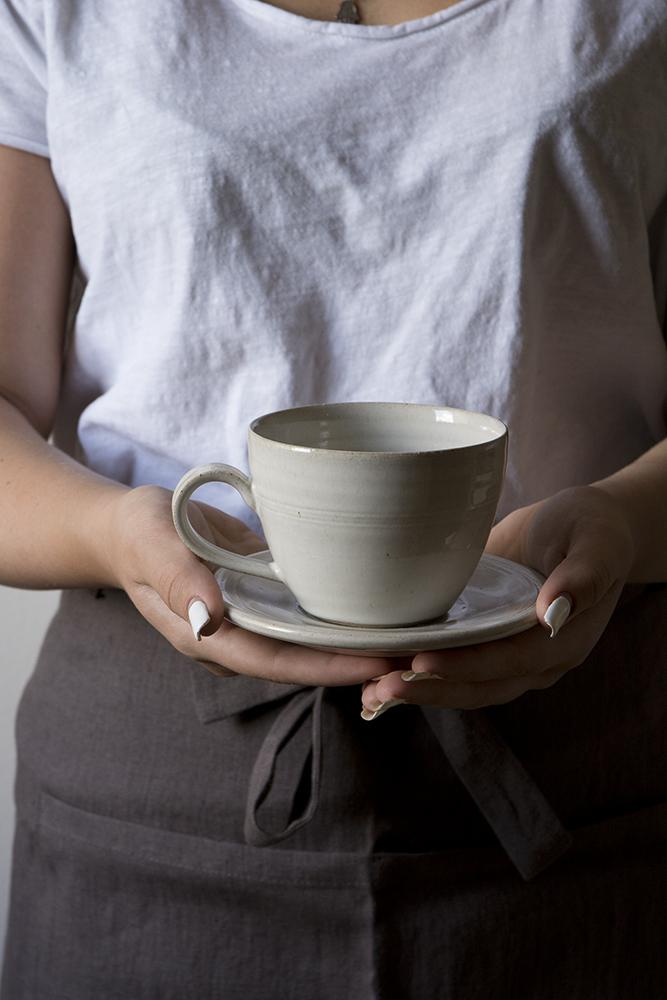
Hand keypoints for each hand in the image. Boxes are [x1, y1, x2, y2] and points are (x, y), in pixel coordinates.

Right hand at [104, 484, 403, 686]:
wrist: (136, 525)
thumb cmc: (138, 532)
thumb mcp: (150, 545)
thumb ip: (178, 579)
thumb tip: (212, 617)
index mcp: (209, 636)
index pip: (276, 662)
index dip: (326, 667)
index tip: (376, 663)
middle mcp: (240, 636)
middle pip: (305, 660)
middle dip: (357, 662)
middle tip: (418, 656)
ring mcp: (256, 618)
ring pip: (312, 640)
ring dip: (358, 641)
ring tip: (416, 637)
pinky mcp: (268, 596)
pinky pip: (309, 612)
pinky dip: (342, 612)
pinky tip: (383, 604)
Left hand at [360, 485, 636, 718]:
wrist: (582, 527)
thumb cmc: (591, 528)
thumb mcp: (596, 542)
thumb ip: (584, 576)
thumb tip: (552, 611)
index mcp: (562, 641)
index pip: (510, 662)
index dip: (467, 666)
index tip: (422, 663)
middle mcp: (533, 659)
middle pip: (479, 687)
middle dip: (430, 689)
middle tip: (380, 686)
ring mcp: (506, 655)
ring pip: (460, 686)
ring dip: (417, 690)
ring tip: (370, 690)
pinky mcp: (482, 643)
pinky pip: (451, 668)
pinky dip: (417, 675)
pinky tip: (376, 675)